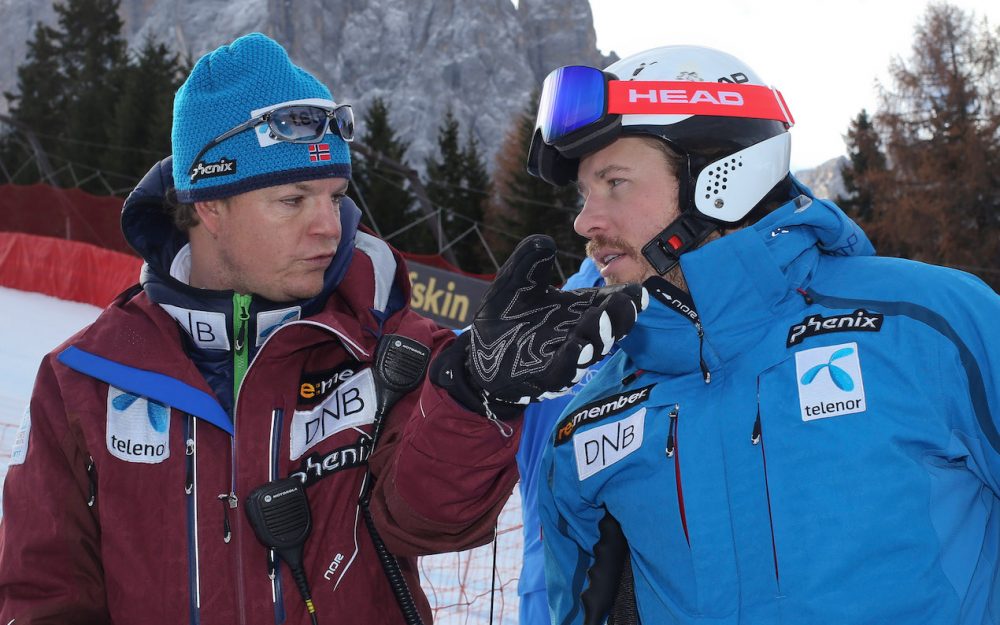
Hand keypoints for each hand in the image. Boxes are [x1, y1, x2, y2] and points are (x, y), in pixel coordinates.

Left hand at [432, 235, 646, 418]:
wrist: (479, 352)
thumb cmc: (506, 314)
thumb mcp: (515, 282)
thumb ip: (529, 261)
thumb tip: (545, 241)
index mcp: (578, 308)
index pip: (609, 302)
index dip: (627, 298)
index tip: (638, 291)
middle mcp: (579, 332)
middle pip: (610, 327)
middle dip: (620, 316)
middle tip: (625, 302)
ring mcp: (566, 356)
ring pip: (593, 349)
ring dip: (599, 334)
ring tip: (597, 317)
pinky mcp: (547, 376)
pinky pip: (566, 370)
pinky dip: (573, 358)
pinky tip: (576, 345)